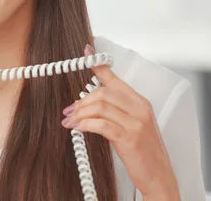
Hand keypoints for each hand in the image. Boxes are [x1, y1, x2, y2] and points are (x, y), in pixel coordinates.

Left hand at [61, 45, 179, 198]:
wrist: (158, 175)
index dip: (98, 65)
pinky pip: (101, 125)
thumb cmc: (142, 150)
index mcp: (139, 102)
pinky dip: (85, 125)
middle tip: (68, 111)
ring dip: (79, 113)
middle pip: (103, 92)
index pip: (115, 78)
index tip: (86, 53)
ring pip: (100, 106)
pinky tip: (76, 129)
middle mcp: (139, 109)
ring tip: (69, 121)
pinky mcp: (129, 138)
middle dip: (81, 101)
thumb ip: (114, 110)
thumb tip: (87, 102)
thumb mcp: (130, 124)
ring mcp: (136, 123)